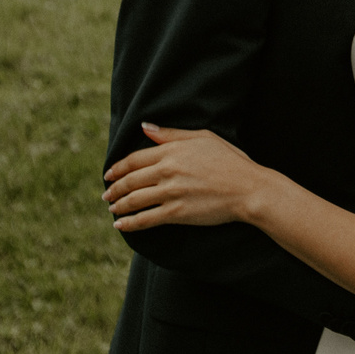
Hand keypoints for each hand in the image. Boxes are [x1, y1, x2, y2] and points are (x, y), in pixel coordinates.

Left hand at [103, 123, 266, 230]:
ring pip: (134, 200)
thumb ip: (171, 134)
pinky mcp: (176, 213)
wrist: (248, 188)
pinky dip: (130, 223)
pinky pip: (146, 219)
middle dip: (114, 189)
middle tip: (106, 195)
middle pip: (130, 181)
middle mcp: (166, 171)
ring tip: (112, 209)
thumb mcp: (202, 137)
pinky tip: (121, 225)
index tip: (109, 174)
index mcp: (171, 151)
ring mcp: (170, 193)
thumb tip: (146, 128)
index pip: (134, 159)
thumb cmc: (229, 160)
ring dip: (118, 206)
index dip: (118, 168)